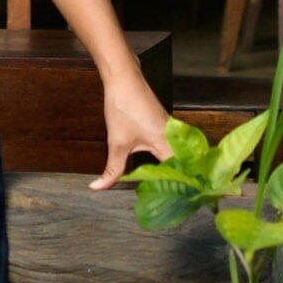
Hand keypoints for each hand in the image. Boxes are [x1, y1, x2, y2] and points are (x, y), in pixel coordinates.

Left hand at [89, 69, 173, 190]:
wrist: (124, 78)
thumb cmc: (123, 106)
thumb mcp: (116, 143)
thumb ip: (112, 169)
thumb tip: (98, 187)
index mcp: (167, 142)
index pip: (182, 171)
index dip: (182, 188)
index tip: (180, 203)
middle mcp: (175, 136)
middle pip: (184, 166)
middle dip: (179, 183)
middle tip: (175, 202)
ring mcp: (171, 130)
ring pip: (178, 155)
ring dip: (174, 171)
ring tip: (170, 191)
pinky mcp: (165, 125)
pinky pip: (172, 146)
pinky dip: (169, 159)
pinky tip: (161, 170)